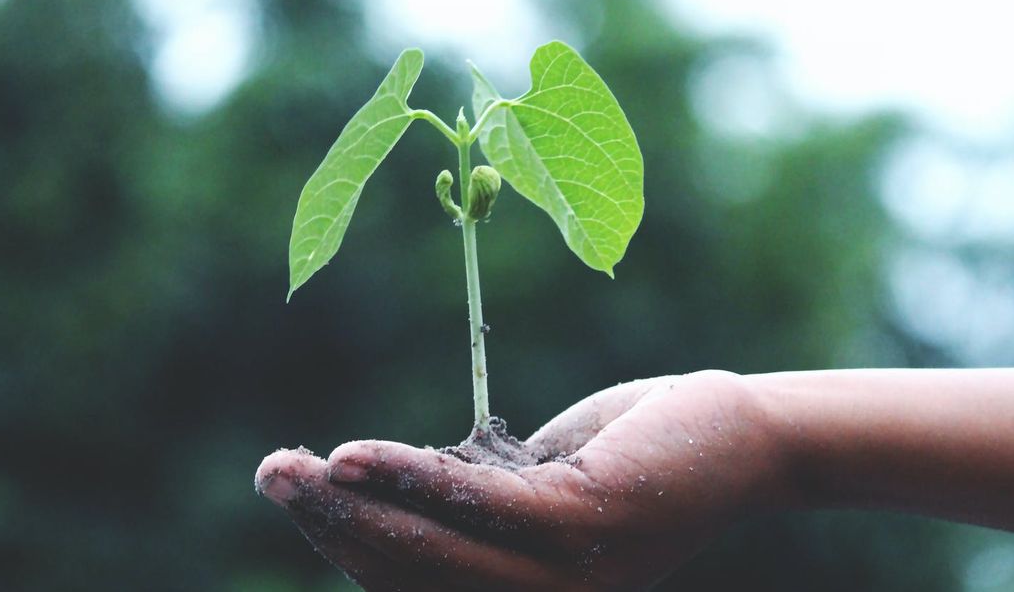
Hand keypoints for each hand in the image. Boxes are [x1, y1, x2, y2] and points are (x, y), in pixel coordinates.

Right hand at [255, 371, 796, 589]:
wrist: (742, 435)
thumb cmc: (639, 453)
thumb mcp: (541, 482)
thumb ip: (476, 499)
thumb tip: (393, 485)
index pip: (415, 585)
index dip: (346, 544)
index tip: (297, 490)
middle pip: (410, 575)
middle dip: (331, 526)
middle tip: (271, 473)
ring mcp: (566, 574)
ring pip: (432, 550)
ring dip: (350, 507)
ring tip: (290, 468)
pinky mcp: (585, 524)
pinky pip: (477, 507)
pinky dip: (408, 481)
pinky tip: (354, 457)